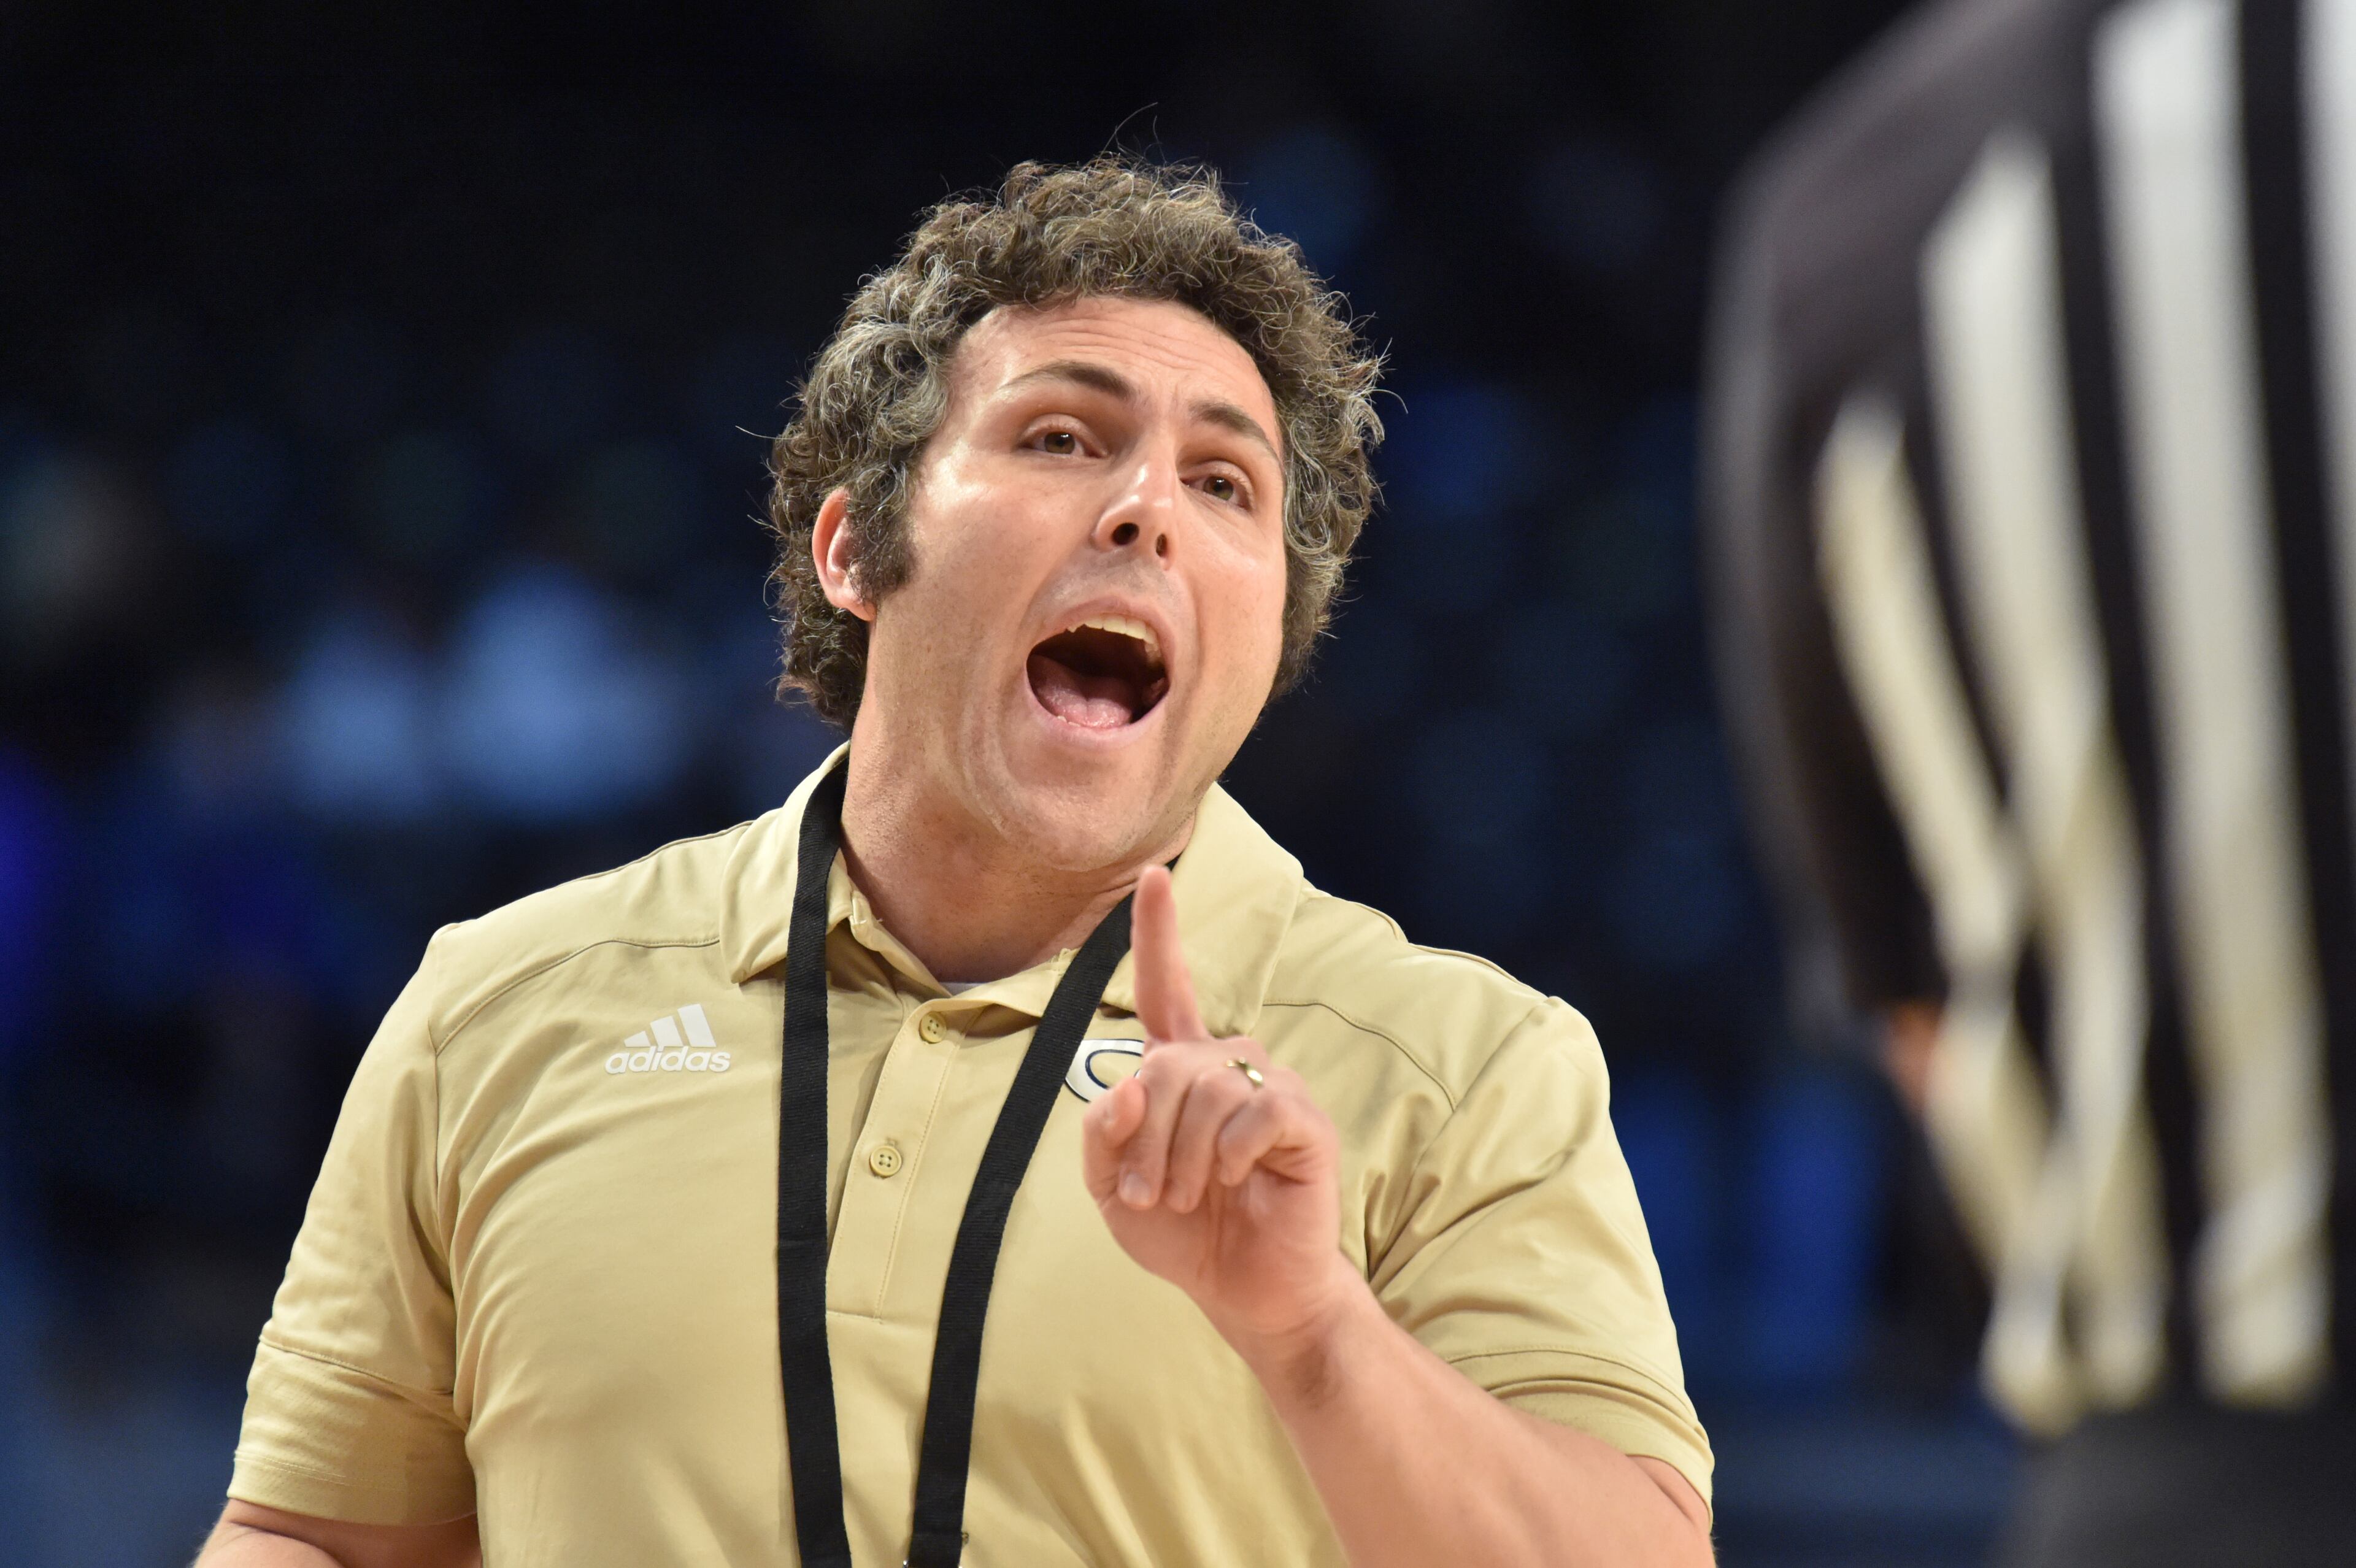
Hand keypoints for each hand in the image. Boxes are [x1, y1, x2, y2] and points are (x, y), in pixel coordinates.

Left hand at [1082, 866, 1355, 1350]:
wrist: (1245, 1290)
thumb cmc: (1184, 1234)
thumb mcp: (1112, 1191)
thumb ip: (1101, 1136)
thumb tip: (1128, 1081)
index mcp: (1181, 1071)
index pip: (1166, 988)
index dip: (1158, 933)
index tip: (1155, 876)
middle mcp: (1227, 1065)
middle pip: (1164, 1064)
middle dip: (1142, 1138)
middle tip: (1148, 1195)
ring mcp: (1269, 1088)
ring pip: (1202, 1089)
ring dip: (1178, 1157)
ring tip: (1187, 1197)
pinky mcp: (1302, 1120)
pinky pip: (1253, 1112)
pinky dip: (1227, 1154)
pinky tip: (1234, 1182)